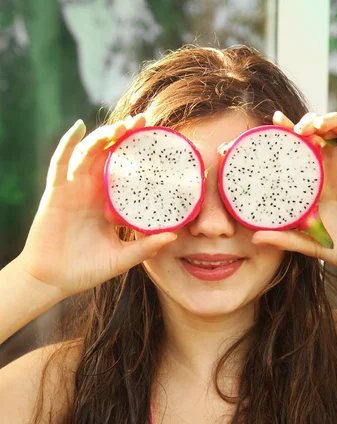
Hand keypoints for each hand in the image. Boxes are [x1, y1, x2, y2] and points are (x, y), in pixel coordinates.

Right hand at [19, 114, 175, 298]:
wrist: (54, 281)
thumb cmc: (86, 269)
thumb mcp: (122, 258)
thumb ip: (145, 247)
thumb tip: (173, 236)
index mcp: (108, 202)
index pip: (126, 170)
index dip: (140, 153)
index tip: (160, 140)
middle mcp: (91, 190)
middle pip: (109, 153)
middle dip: (125, 135)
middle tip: (145, 121)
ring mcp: (73, 188)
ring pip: (88, 153)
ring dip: (104, 136)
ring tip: (123, 127)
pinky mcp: (55, 192)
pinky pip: (60, 163)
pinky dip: (68, 143)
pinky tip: (79, 129)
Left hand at [252, 110, 336, 276]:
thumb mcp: (307, 242)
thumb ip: (284, 237)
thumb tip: (255, 238)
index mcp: (315, 179)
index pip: (300, 147)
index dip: (288, 130)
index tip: (275, 121)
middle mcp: (334, 167)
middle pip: (321, 131)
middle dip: (309, 122)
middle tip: (298, 129)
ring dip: (333, 121)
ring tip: (320, 125)